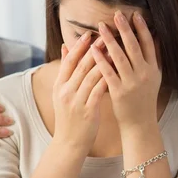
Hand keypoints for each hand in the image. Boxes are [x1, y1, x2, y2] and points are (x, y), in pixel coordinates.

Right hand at [51, 32, 107, 154]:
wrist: (68, 143)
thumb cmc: (69, 117)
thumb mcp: (62, 93)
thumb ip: (65, 70)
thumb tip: (66, 46)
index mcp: (59, 86)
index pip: (69, 61)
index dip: (79, 47)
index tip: (90, 33)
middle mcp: (66, 92)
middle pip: (81, 66)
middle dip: (94, 49)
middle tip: (106, 34)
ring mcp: (76, 101)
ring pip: (91, 76)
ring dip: (104, 61)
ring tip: (115, 49)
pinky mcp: (87, 111)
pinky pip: (99, 91)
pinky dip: (107, 79)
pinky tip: (118, 71)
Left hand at [91, 11, 160, 131]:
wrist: (140, 123)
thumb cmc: (144, 98)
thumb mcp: (154, 77)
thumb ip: (154, 57)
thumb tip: (155, 35)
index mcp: (153, 69)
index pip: (148, 44)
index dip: (142, 28)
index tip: (135, 14)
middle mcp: (144, 74)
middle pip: (134, 47)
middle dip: (125, 29)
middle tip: (117, 14)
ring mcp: (132, 83)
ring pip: (120, 57)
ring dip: (110, 40)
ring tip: (101, 27)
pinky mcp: (119, 92)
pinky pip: (108, 72)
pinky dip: (101, 59)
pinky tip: (93, 48)